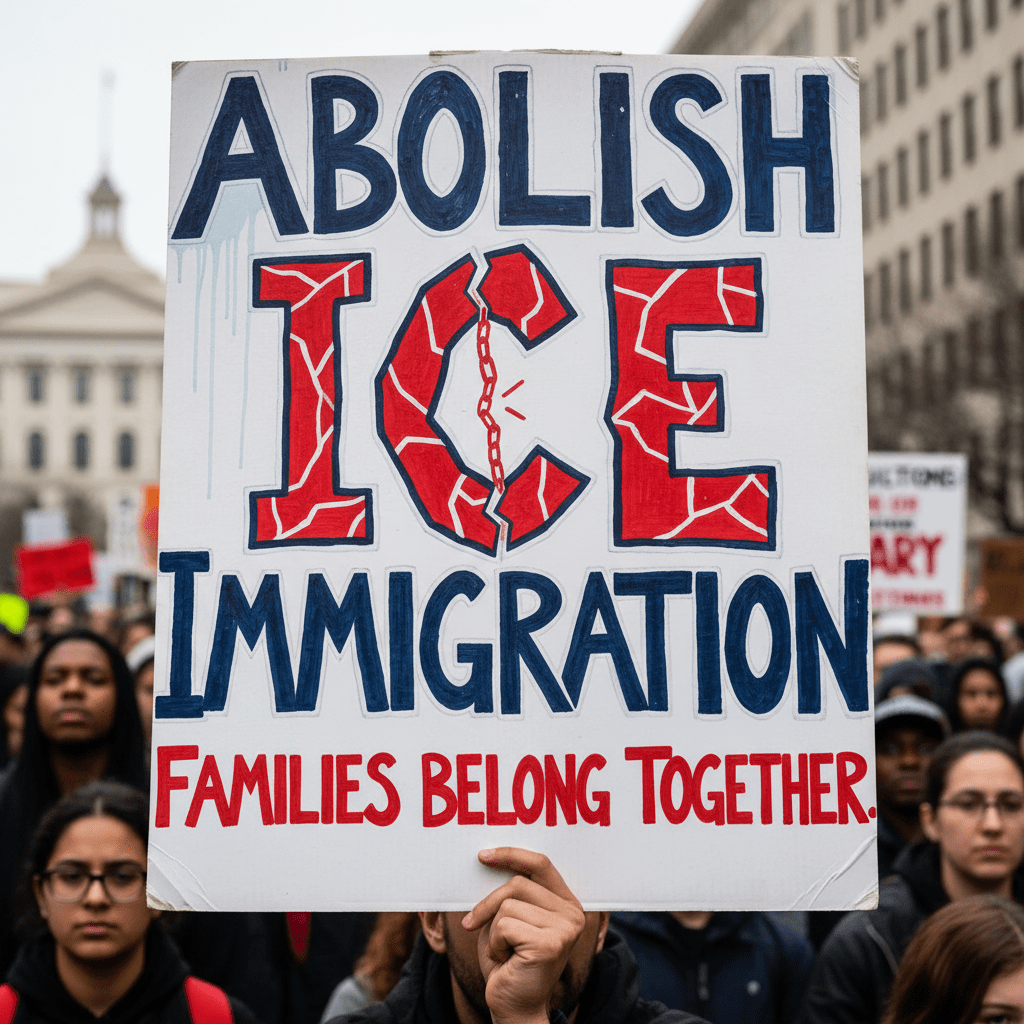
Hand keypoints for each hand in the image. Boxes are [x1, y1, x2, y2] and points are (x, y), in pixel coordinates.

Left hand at [461, 848, 587, 1023]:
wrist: (515, 1009)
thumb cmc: (508, 962)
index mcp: (566, 903)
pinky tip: (506, 960)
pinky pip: (504, 926)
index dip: (511, 854)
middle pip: (518, 883)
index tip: (483, 856)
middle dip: (488, 904)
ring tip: (504, 951)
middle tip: (473, 924)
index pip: (540, 863)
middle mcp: (572, 913)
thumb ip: (510, 894)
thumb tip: (489, 858)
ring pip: (508, 905)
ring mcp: (565, 928)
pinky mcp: (550, 944)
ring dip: (493, 931)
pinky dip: (494, 944)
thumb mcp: (508, 919)